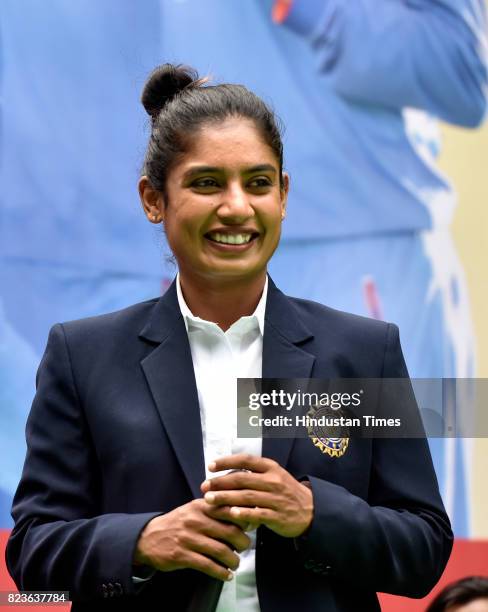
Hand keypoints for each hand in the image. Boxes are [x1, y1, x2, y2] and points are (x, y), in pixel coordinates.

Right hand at [133, 498, 250, 581]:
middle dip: (243, 542)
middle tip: (246, 547)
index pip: (229, 510)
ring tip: (236, 563)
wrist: (148, 537)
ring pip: (220, 550)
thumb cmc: (178, 523)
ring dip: (233, 560)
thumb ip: (215, 510)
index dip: (244, 519)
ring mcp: (188, 538)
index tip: (251, 526)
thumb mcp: (194, 509)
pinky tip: (226, 575)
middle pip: (229, 531)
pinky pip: (207, 565)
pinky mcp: (182, 555)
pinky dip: (221, 572)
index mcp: (201, 506)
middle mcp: (196, 520)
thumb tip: (242, 517)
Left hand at [201, 454, 313, 537]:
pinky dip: (244, 513)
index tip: (210, 466)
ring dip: (226, 498)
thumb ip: (253, 474)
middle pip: (242, 479)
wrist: (310, 511)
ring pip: (246, 496)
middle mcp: (273, 481)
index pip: (246, 460)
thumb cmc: (285, 491)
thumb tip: (225, 473)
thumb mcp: (273, 476)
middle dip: (220, 483)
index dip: (227, 462)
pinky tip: (231, 513)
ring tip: (209, 500)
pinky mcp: (278, 516)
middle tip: (204, 487)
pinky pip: (258, 513)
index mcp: (271, 468)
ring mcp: (276, 498)